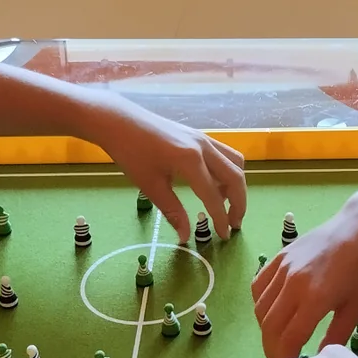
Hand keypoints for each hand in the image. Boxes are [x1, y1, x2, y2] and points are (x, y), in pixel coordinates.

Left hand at [88, 99, 246, 243]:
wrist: (119, 121)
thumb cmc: (130, 153)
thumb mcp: (150, 186)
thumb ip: (173, 212)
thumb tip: (185, 236)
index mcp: (191, 161)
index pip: (214, 196)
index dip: (221, 219)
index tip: (224, 236)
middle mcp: (204, 147)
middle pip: (235, 177)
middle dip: (239, 203)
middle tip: (234, 224)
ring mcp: (203, 138)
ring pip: (235, 162)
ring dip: (236, 185)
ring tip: (224, 203)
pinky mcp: (199, 135)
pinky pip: (225, 154)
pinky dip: (227, 171)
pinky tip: (213, 184)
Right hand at [253, 204, 357, 357]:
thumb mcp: (356, 307)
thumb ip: (336, 335)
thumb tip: (318, 357)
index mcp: (315, 299)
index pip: (288, 338)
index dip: (285, 356)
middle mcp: (293, 284)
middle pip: (269, 326)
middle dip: (272, 347)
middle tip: (281, 356)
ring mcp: (283, 268)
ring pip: (260, 308)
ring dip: (266, 327)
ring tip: (279, 335)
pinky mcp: (279, 257)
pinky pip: (258, 286)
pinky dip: (261, 303)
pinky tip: (274, 309)